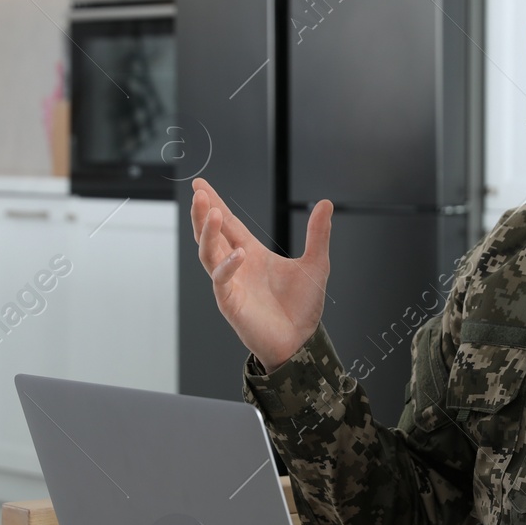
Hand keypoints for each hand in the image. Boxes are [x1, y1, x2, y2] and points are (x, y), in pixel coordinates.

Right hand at [190, 178, 332, 371]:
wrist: (301, 341)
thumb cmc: (302, 307)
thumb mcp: (316, 264)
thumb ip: (318, 234)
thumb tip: (326, 203)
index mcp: (251, 253)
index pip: (228, 223)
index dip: (215, 204)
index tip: (200, 183)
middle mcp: (237, 266)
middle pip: (211, 234)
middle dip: (202, 212)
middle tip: (199, 192)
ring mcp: (231, 284)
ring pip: (208, 253)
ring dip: (207, 233)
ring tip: (211, 212)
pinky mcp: (231, 303)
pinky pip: (222, 281)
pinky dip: (228, 266)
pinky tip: (239, 255)